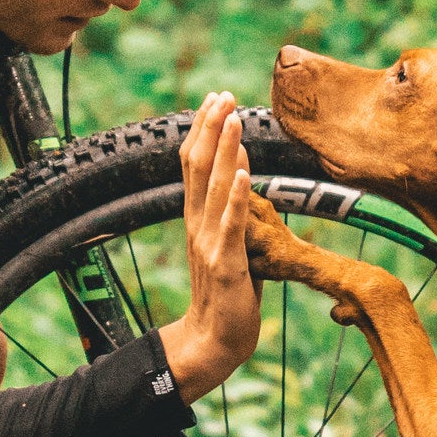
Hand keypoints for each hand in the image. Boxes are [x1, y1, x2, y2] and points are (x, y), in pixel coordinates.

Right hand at [159, 93, 262, 405]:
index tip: (214, 99)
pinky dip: (236, 197)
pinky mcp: (226, 264)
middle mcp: (197, 225)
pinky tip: (243, 172)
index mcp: (197, 219)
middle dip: (211, 128)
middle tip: (222, 95)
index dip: (202, 130)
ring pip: (212, 188)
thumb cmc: (226, 296)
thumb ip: (231, 214)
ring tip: (232, 119)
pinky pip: (231, 225)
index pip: (193, 165)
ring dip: (223, 150)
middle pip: (197, 166)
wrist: (213, 342)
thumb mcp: (228, 246)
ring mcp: (209, 244)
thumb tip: (244, 180)